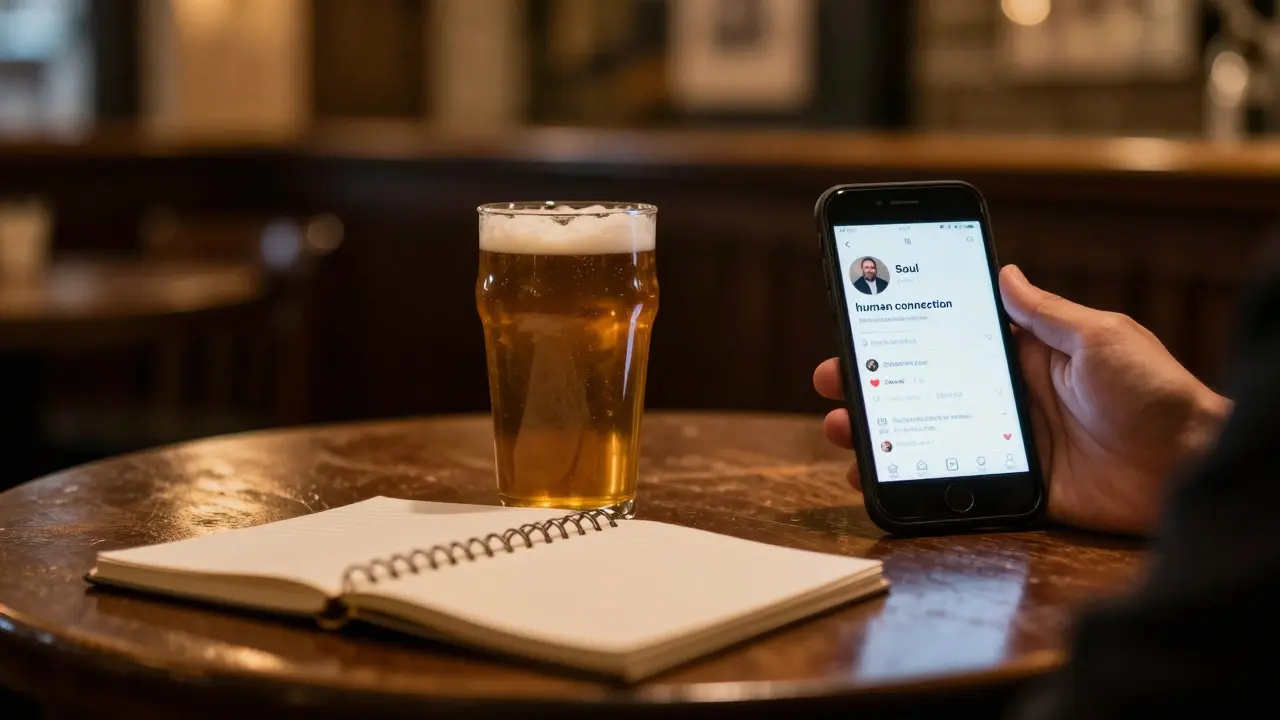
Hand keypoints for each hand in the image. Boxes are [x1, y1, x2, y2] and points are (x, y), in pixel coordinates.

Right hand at [814, 265, 1230, 535]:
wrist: (1189, 464)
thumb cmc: (1156, 391)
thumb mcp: (1099, 336)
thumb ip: (1046, 313)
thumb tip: (1005, 271)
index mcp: (1027, 356)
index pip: (952, 339)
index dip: (905, 333)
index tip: (861, 323)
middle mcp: (1010, 398)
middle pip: (926, 388)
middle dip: (875, 382)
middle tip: (833, 378)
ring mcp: (1009, 444)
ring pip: (928, 434)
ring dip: (881, 431)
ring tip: (843, 428)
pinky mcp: (1017, 486)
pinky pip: (955, 484)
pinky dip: (913, 481)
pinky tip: (878, 477)